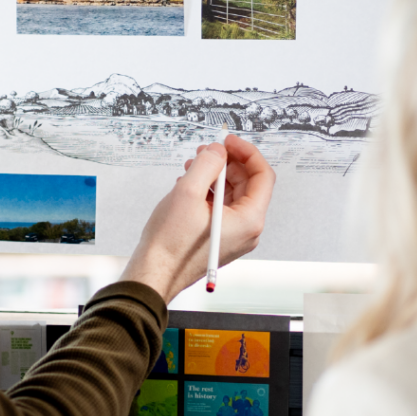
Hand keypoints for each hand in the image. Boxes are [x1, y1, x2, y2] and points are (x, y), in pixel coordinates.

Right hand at [120, 135, 274, 303]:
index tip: (228, 142)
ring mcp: (233, 236)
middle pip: (247, 185)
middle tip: (207, 151)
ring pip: (232, 196)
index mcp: (249, 220)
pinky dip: (208, 193)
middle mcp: (246, 230)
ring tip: (193, 167)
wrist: (154, 273)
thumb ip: (207, 165)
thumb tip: (217, 151)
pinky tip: (189, 186)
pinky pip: (221, 209)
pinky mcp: (219, 239)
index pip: (262, 176)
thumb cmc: (170, 245)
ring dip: (215, 177)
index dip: (246, 153)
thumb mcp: (188, 193)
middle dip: (227, 164)